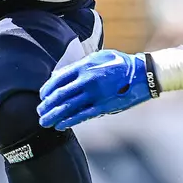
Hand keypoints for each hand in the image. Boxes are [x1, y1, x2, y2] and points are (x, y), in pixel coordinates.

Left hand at [36, 49, 152, 129]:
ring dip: (54, 115)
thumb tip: (58, 75)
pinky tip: (61, 125)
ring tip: (45, 121)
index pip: (58, 79)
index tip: (42, 96)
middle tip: (39, 111)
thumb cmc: (119, 64)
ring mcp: (95, 95)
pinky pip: (82, 116)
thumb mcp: (98, 57)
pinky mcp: (103, 107)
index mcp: (84, 66)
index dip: (47, 89)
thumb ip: (79, 65)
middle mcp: (87, 80)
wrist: (142, 74)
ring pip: (68, 107)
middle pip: (60, 95)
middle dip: (47, 105)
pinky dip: (69, 121)